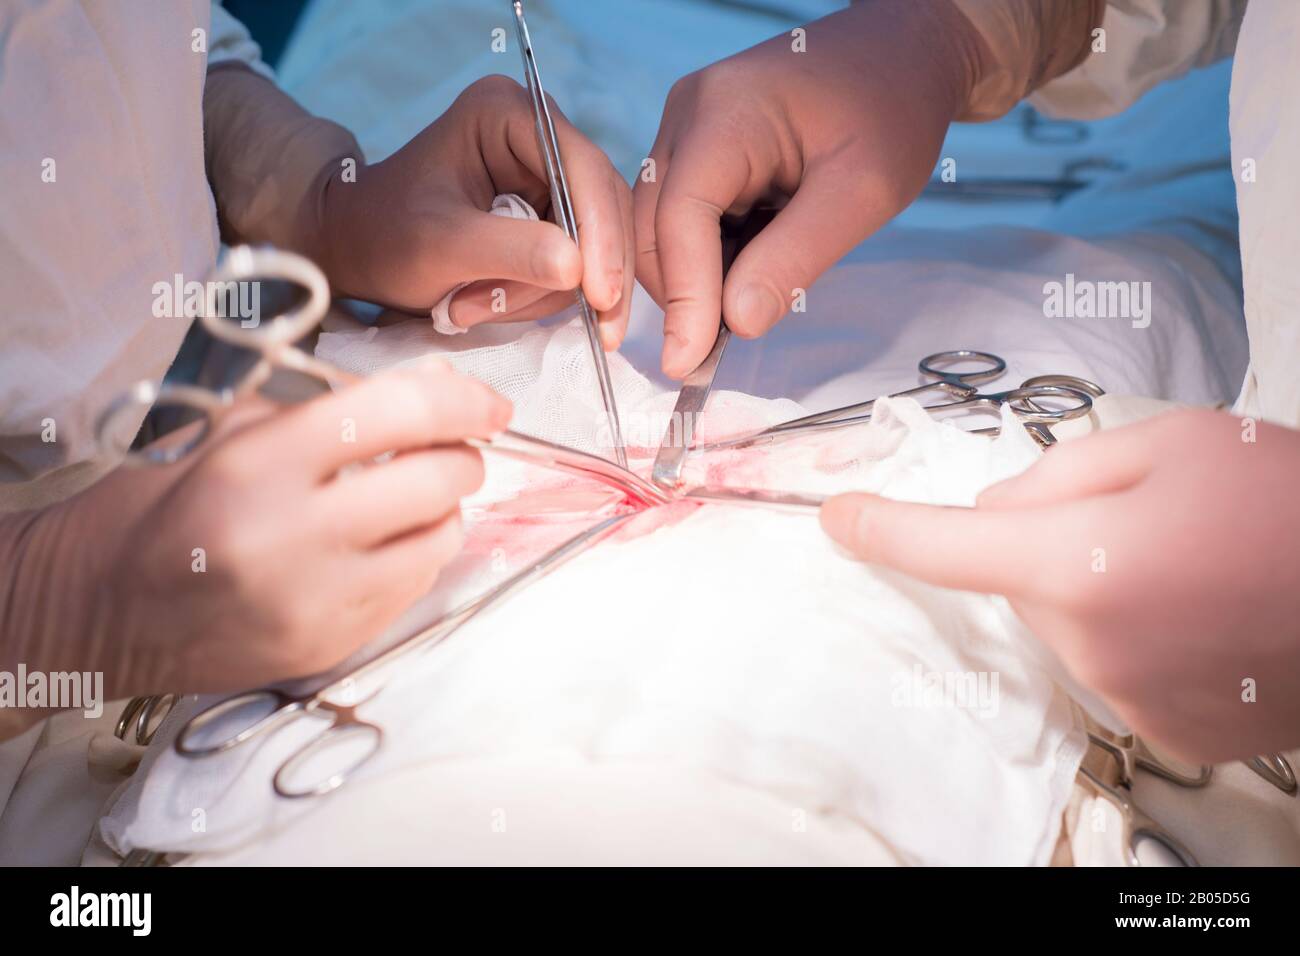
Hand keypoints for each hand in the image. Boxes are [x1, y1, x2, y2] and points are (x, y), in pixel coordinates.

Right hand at [11, 361, 509, 701]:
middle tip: (450, 449)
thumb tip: (429, 392)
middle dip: (462, 455)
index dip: (462, 398)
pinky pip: (413, 589)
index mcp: (259, 464)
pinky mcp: (328, 646)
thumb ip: (328, 411)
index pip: (399, 412)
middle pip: (439, 480)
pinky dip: (414, 557)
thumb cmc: (157, 508)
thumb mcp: (228, 432)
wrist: (94, 612)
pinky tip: (379, 546)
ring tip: (408, 500)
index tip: (489, 403)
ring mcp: (316, 602)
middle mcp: (293, 537)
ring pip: (442, 540)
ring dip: (444, 510)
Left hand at [324, 76, 634, 347]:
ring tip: (472, 308)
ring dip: (544, 292)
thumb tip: (576, 268)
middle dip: (586, 273)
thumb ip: (510, 252)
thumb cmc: (385, 235)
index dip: (600, 233)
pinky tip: (488, 304)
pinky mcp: (548, 216)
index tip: (602, 296)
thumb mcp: (442, 245)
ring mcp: (546, 177)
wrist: (358, 250)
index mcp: (507, 113)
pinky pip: (574, 263)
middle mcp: (537, 135)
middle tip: (590, 330)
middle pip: (601, 207)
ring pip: (592, 243)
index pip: (580, 168)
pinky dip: (539, 296)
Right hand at [634, 1, 980, 376]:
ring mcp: (686, 130)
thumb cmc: (892, 108)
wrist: (902, 53)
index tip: (690, 360)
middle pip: (652, 226)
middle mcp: (688, 115)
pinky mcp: (697, 150)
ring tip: (752, 301)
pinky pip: (681, 218)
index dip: (683, 295)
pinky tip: (751, 270)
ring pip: (659, 228)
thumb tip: (736, 324)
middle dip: (680, 293)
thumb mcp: (864, 192)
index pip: (679, 218)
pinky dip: (708, 258)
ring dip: (695, 278)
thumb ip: (796, 258)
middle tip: (716, 353)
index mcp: (725, 113)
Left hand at [819, 409, 1299, 763]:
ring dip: (1099, 592)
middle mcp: (1089, 645)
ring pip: (1066, 624)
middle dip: (1053, 544)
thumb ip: (1058, 471)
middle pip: (1020, 580)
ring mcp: (1129, 698)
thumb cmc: (1284, 500)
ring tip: (1193, 564)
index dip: (883, 530)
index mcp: (1077, 562)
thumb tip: (998, 512)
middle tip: (1146, 519)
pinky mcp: (1167, 730)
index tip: (839, 522)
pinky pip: (1112, 667)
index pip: (945, 547)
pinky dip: (1136, 637)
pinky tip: (1203, 611)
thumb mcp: (1169, 442)